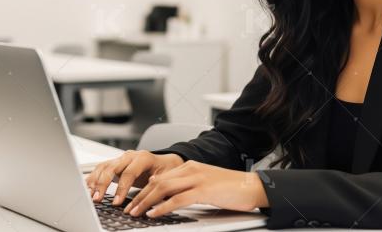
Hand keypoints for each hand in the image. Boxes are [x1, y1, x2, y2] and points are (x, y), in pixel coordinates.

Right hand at [85, 150, 183, 205]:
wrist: (165, 162)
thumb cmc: (166, 170)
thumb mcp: (166, 177)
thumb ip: (157, 184)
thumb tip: (148, 195)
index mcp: (144, 158)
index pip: (129, 173)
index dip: (121, 188)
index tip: (117, 202)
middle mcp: (130, 156)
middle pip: (112, 167)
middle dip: (103, 184)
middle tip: (98, 199)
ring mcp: (121, 159)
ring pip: (104, 167)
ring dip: (95, 181)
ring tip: (91, 195)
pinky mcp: (115, 164)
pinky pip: (101, 168)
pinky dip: (94, 178)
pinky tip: (89, 187)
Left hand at [122, 160, 268, 217]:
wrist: (252, 186)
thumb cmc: (231, 188)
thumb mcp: (205, 185)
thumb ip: (187, 188)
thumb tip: (169, 199)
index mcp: (190, 167)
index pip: (160, 177)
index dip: (144, 189)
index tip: (133, 201)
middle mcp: (191, 169)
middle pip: (158, 181)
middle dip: (140, 196)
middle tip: (129, 209)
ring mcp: (197, 178)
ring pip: (163, 188)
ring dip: (146, 201)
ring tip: (136, 212)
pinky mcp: (204, 190)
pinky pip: (178, 198)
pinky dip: (162, 206)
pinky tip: (154, 213)